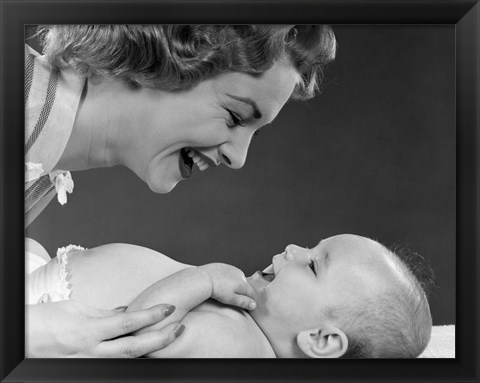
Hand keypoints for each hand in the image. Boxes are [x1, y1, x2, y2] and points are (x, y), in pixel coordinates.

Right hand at [26, 300, 184, 357]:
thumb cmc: (46, 321)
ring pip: (129, 360)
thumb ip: (105, 313)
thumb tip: (127, 311)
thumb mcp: (77, 309)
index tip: (169, 306)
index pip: (128, 322)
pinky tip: (146, 349)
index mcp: (88, 331)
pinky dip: (133, 357)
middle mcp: (91, 352)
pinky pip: (116, 364)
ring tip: (170, 336)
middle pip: (134, 348)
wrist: (21, 342)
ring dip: (152, 349)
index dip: (151, 314)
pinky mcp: (88, 370)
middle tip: (180, 327)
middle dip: (161, 339)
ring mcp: (90, 364)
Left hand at [199, 263, 256, 309]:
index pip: (251, 292)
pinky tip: (221, 282)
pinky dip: (227, 277)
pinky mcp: (223, 265)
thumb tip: (254, 305)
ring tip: (226, 290)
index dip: (251, 300)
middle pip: (244, 284)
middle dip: (242, 291)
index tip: (249, 305)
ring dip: (235, 283)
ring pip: (237, 277)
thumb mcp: (231, 299)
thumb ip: (244, 302)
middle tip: (235, 298)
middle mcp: (239, 274)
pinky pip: (228, 272)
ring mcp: (231, 268)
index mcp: (243, 283)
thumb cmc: (216, 290)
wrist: (204, 278)